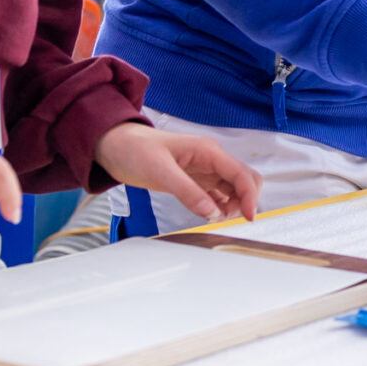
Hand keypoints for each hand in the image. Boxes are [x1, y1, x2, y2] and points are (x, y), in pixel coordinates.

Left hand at [95, 122, 261, 223]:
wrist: (116, 146)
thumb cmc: (136, 151)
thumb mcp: (159, 171)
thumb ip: (187, 192)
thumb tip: (212, 213)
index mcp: (208, 151)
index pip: (241, 174)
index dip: (250, 196)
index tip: (248, 218)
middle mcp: (212, 159)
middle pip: (244, 180)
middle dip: (245, 200)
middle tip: (227, 219)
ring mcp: (205, 170)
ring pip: (234, 189)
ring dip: (233, 205)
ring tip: (214, 219)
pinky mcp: (196, 180)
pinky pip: (218, 194)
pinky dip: (221, 206)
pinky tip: (210, 215)